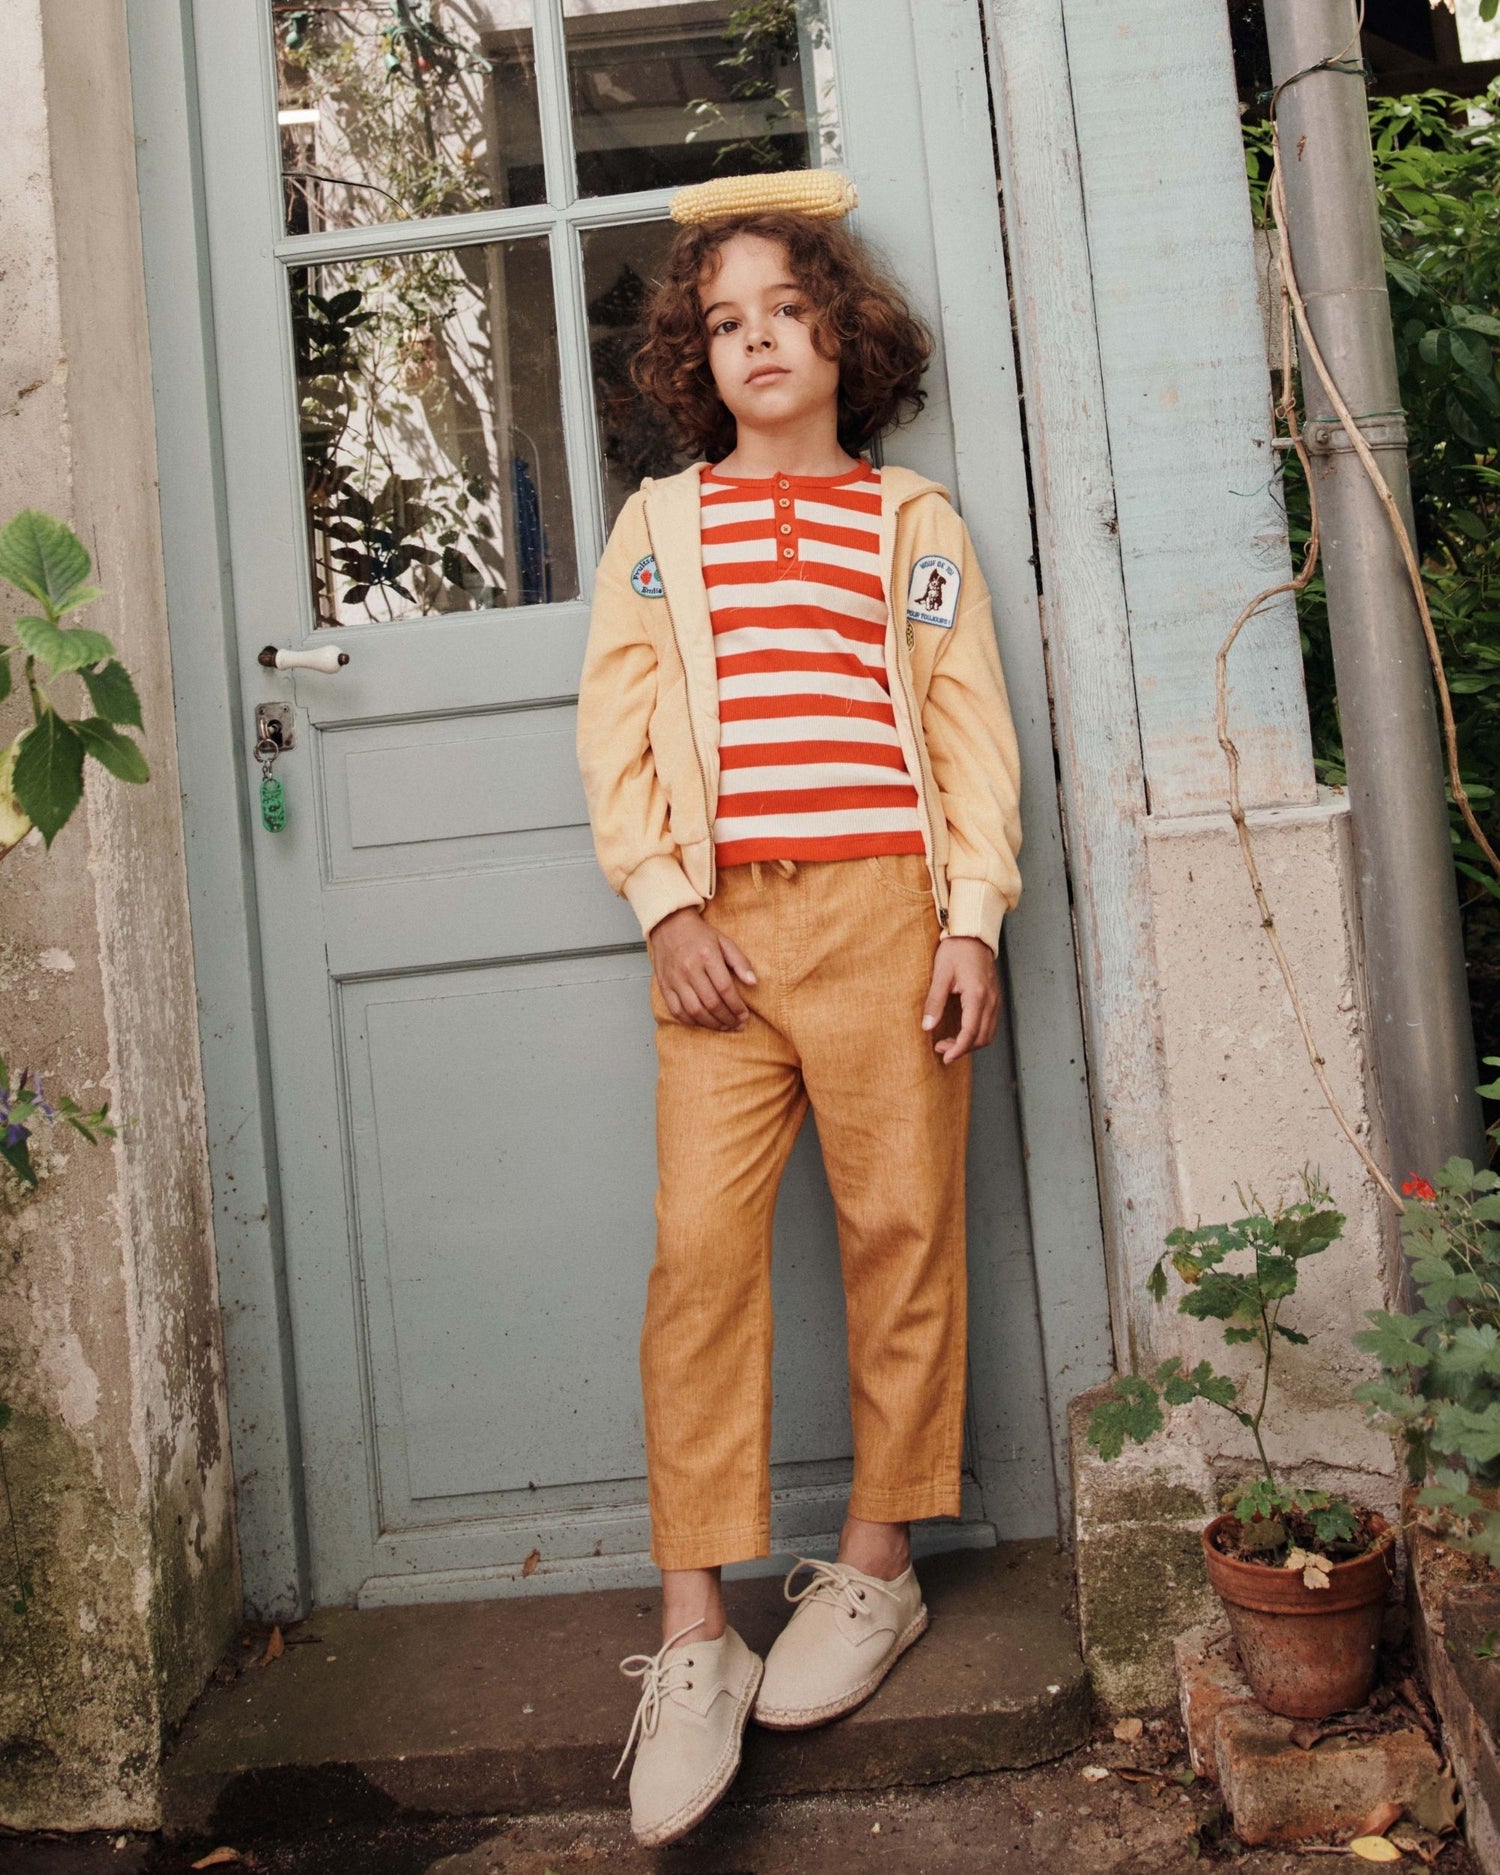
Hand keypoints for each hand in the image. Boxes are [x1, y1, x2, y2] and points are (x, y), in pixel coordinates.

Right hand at [648, 907, 756, 1029]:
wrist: (669, 925)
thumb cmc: (699, 935)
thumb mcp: (724, 942)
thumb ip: (740, 962)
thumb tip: (753, 982)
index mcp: (707, 955)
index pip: (725, 988)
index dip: (736, 1006)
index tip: (745, 1015)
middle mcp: (689, 968)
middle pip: (711, 1002)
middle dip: (727, 1018)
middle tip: (737, 1025)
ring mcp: (675, 979)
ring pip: (694, 1010)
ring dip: (712, 1023)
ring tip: (724, 1026)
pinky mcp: (664, 986)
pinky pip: (676, 1011)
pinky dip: (691, 1021)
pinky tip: (703, 1022)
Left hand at [921, 936, 1000, 1063]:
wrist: (972, 934)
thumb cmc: (956, 950)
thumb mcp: (940, 975)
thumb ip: (935, 1002)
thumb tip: (927, 1026)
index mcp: (977, 995)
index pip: (970, 1033)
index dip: (958, 1049)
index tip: (945, 1057)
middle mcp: (990, 1000)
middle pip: (981, 1037)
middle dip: (962, 1049)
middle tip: (941, 1048)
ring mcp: (995, 999)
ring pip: (988, 1033)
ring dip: (970, 1043)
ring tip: (949, 1042)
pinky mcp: (994, 998)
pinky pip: (990, 1024)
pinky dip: (977, 1034)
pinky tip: (961, 1031)